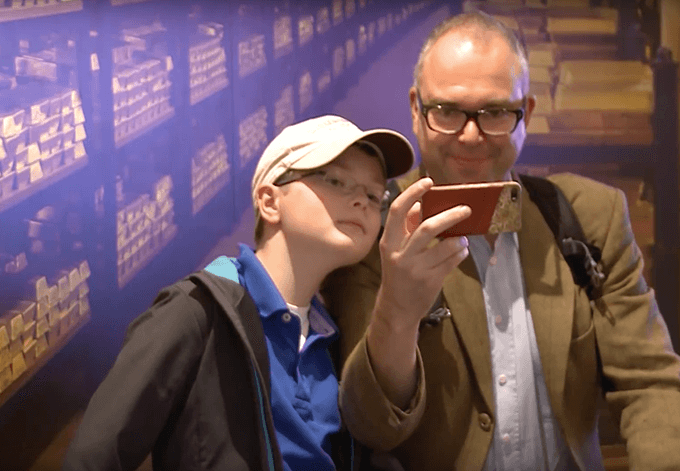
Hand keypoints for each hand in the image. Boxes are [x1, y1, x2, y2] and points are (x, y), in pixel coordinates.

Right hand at [376, 177, 470, 329]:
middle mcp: (400, 254)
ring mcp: (416, 269)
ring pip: (444, 246)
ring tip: (463, 236)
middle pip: (427, 227)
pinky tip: (462, 249)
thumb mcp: (395, 250)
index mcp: (389, 242)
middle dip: (450, 215)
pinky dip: (460, 252)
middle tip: (466, 209)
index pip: (398, 210)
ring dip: (458, 238)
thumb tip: (419, 205)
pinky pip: (452, 261)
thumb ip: (406, 228)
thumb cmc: (398, 273)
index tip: (429, 182)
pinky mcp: (430, 281)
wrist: (397, 307)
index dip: (413, 193)